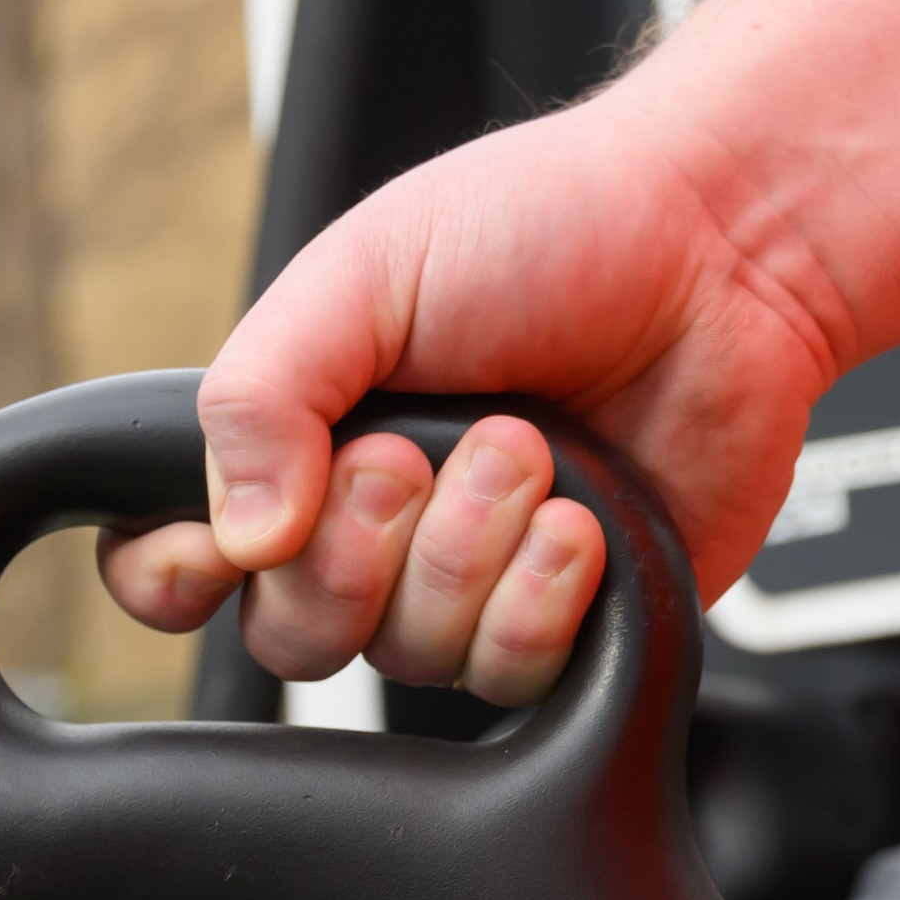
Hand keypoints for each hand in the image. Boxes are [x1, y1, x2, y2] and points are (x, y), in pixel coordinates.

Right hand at [96, 97, 852, 702]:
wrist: (728, 247)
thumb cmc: (551, 225)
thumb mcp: (365, 272)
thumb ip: (261, 393)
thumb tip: (234, 535)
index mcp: (297, 436)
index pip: (171, 555)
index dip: (173, 575)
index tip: (218, 548)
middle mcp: (369, 524)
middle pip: (289, 633)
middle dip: (352, 548)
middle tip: (414, 452)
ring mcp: (464, 581)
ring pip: (403, 657)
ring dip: (466, 552)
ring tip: (532, 450)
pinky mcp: (562, 620)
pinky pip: (508, 674)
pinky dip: (541, 598)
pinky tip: (580, 523)